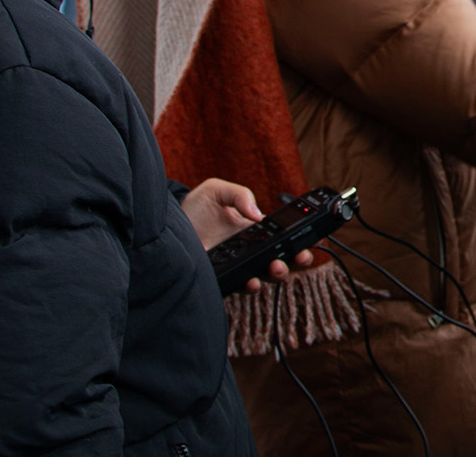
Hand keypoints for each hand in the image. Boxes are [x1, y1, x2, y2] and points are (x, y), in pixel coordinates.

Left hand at [180, 179, 312, 292]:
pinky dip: (251, 285)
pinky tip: (252, 280)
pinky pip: (241, 285)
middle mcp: (249, 250)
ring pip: (265, 276)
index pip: (281, 237)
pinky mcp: (223, 278)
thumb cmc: (193, 208)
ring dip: (277, 274)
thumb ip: (239, 195)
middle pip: (280, 259)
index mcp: (253, 230)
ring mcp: (237, 265)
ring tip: (277, 267)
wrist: (166, 226)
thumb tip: (258, 215)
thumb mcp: (216, 191)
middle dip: (296, 261)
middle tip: (301, 256)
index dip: (298, 240)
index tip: (308, 241)